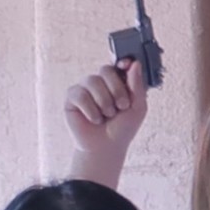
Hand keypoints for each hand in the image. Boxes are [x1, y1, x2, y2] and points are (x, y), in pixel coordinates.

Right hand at [62, 59, 148, 179]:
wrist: (107, 147)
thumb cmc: (123, 127)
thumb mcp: (138, 107)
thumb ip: (137, 85)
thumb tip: (134, 63)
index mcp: (117, 82)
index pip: (118, 64)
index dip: (122, 62)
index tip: (127, 64)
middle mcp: (100, 82)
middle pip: (106, 70)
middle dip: (117, 89)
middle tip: (122, 106)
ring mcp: (85, 88)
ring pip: (92, 81)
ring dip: (104, 102)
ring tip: (107, 116)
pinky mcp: (72, 98)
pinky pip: (80, 94)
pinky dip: (91, 110)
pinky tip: (95, 119)